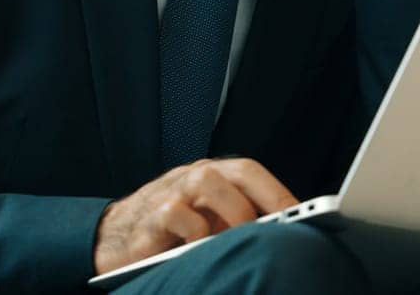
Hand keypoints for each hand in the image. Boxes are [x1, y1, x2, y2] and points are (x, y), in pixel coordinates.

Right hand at [93, 158, 298, 274]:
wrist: (114, 238)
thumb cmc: (169, 231)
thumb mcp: (207, 222)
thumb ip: (236, 219)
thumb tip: (284, 233)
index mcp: (212, 176)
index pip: (251, 172)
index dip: (278, 192)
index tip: (305, 214)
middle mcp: (194, 177)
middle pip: (238, 171)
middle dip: (266, 198)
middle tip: (282, 226)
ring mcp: (171, 192)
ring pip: (208, 183)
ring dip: (233, 212)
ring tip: (242, 238)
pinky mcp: (150, 216)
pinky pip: (177, 214)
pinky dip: (194, 231)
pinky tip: (199, 247)